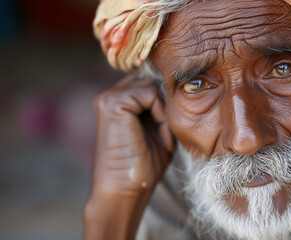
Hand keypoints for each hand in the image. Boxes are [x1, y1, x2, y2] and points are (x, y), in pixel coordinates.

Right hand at [84, 74, 174, 239]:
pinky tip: (155, 131)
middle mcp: (109, 95)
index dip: (163, 100)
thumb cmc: (142, 166)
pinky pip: (150, 92)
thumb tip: (173, 88)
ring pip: (151, 85)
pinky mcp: (112, 103)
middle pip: (150, 80)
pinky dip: (160, 112)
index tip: (166, 123)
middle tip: (162, 130)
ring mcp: (108, 97)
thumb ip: (161, 108)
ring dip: (162, 109)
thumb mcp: (159, 130)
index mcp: (117, 102)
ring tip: (157, 133)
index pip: (148, 82)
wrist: (125, 191)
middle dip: (162, 102)